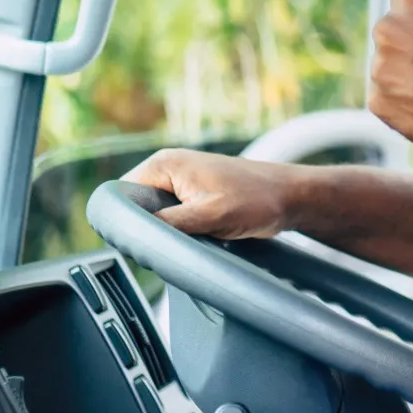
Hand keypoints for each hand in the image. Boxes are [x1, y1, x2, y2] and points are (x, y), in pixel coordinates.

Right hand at [122, 148, 303, 239]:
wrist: (292, 197)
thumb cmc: (259, 199)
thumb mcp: (211, 215)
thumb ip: (171, 223)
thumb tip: (137, 235)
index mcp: (164, 164)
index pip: (120, 194)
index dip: (124, 221)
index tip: (138, 243)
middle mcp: (168, 168)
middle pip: (136, 206)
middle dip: (146, 228)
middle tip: (164, 247)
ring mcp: (181, 182)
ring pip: (155, 215)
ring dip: (165, 231)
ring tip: (184, 242)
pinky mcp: (194, 196)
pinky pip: (173, 217)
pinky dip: (179, 231)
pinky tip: (193, 241)